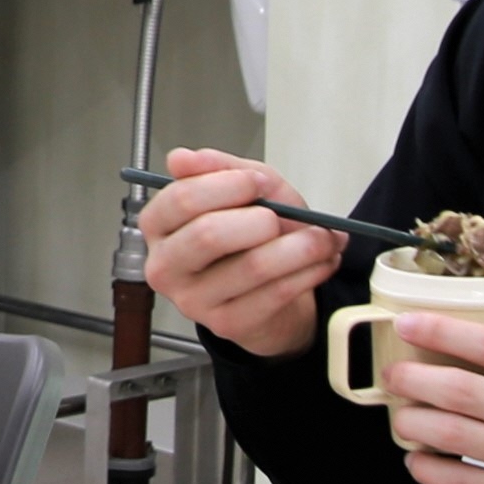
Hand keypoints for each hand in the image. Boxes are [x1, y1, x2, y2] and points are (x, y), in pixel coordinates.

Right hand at [137, 148, 343, 356]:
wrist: (270, 293)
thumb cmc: (252, 237)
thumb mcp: (243, 191)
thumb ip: (219, 170)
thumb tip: (182, 158)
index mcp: (159, 226)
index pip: (181, 200)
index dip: (227, 185)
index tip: (258, 182)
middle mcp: (165, 266)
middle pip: (208, 235)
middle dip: (261, 219)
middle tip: (284, 216)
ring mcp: (193, 301)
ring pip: (253, 265)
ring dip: (303, 246)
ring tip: (324, 237)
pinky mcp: (226, 325)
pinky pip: (276, 292)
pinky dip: (310, 270)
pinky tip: (322, 260)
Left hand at [381, 309, 483, 483]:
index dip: (444, 331)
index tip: (408, 323)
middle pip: (467, 391)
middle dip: (416, 380)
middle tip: (392, 375)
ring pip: (458, 435)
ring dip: (416, 424)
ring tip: (400, 416)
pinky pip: (463, 482)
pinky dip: (431, 469)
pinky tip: (418, 460)